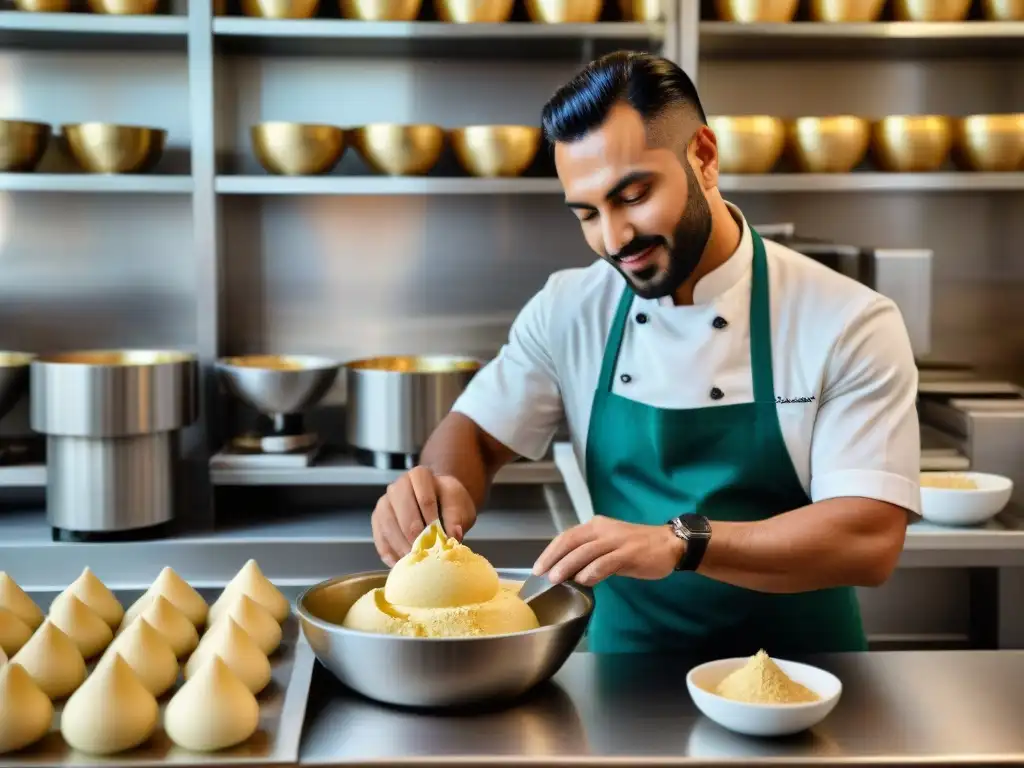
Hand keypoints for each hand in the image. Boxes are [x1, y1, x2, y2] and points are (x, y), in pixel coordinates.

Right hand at [371, 466, 476, 566]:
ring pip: (388, 525)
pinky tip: (401, 564)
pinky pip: (379, 538)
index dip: (431, 519)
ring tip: (414, 561)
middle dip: (414, 535)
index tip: (439, 536)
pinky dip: (389, 553)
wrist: (439, 502)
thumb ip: (456, 518)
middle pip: (403, 512)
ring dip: (401, 546)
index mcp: (419, 475)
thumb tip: (453, 536)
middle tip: (425, 552)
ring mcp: (384, 503)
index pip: (424, 498)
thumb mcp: (460, 506)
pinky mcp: (377, 521)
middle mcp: (397, 486)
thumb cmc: (450, 503)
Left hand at [532, 516, 683, 586]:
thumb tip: (568, 572)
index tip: (538, 567)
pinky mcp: (629, 553)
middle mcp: (603, 529)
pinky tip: (584, 581)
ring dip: (568, 565)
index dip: (550, 551)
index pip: (567, 536)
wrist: (670, 544)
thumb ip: (590, 555)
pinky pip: (606, 562)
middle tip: (541, 574)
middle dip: (554, 558)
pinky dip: (593, 571)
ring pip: (586, 551)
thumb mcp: (609, 546)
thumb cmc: (638, 547)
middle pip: (572, 542)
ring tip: (555, 579)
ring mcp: (616, 541)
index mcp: (596, 526)